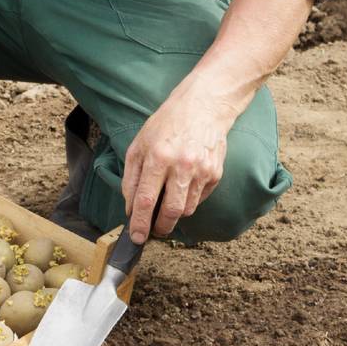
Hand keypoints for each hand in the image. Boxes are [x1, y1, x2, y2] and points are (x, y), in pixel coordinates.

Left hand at [120, 92, 231, 242]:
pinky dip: (188, 201)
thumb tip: (131, 208)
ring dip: (174, 214)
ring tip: (167, 204)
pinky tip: (182, 187)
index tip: (136, 237)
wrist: (203, 108)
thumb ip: (131, 177)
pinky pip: (199, 199)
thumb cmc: (166, 125)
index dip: (140, 222)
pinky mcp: (215, 174)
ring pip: (187, 210)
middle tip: (153, 231)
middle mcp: (182, 166)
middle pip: (171, 212)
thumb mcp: (139, 145)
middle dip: (160, 227)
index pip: (146, 199)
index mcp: (158, 157)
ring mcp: (202, 171)